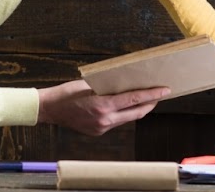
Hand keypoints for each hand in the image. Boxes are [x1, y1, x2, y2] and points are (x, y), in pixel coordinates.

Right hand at [36, 79, 168, 135]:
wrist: (50, 109)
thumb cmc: (67, 92)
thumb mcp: (89, 84)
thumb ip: (109, 86)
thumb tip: (127, 83)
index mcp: (103, 105)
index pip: (134, 99)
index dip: (152, 94)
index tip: (165, 90)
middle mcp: (105, 119)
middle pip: (136, 113)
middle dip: (150, 104)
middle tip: (161, 94)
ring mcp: (102, 128)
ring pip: (127, 118)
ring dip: (138, 109)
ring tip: (147, 99)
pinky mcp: (98, 131)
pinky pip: (116, 122)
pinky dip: (123, 113)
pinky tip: (126, 106)